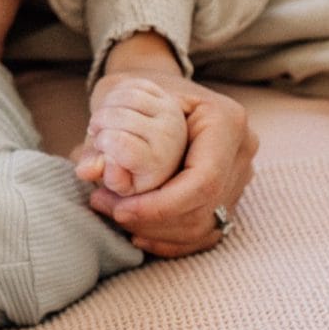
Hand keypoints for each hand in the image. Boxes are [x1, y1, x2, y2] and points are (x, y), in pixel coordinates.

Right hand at [73, 75, 186, 196]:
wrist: (157, 149)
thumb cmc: (134, 169)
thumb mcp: (120, 182)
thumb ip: (102, 177)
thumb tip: (84, 171)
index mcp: (157, 163)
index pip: (123, 145)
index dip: (103, 142)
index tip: (99, 146)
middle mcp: (169, 136)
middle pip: (122, 117)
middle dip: (99, 123)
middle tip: (95, 133)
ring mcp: (169, 112)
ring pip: (128, 96)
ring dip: (105, 106)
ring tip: (101, 121)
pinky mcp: (165, 96)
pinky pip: (133, 85)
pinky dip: (115, 94)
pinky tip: (112, 109)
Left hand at [75, 65, 256, 258]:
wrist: (158, 90)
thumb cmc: (139, 89)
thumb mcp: (119, 98)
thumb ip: (103, 136)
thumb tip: (88, 171)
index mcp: (226, 121)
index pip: (203, 180)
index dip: (162, 205)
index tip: (120, 209)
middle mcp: (241, 152)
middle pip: (205, 208)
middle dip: (152, 220)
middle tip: (105, 207)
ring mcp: (238, 177)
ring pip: (205, 227)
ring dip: (156, 231)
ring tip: (113, 215)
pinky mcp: (227, 197)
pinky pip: (204, 233)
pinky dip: (170, 240)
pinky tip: (136, 235)